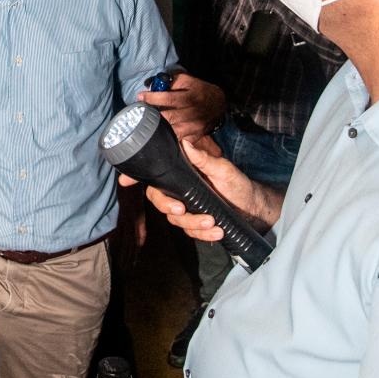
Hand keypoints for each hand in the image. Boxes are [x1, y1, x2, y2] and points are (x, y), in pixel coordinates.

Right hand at [121, 131, 261, 242]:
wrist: (253, 208)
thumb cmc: (238, 184)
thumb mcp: (223, 169)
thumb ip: (204, 159)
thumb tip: (186, 143)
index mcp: (183, 172)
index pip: (156, 173)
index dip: (136, 176)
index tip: (125, 180)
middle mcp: (180, 189)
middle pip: (158, 199)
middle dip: (167, 206)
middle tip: (182, 210)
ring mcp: (186, 207)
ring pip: (175, 219)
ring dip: (193, 223)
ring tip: (213, 222)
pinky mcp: (195, 223)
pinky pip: (190, 232)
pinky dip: (203, 235)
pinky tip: (217, 232)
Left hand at [138, 72, 225, 142]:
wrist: (219, 104)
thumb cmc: (200, 90)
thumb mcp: (188, 80)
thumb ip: (172, 81)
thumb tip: (155, 85)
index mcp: (190, 98)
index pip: (168, 99)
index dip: (152, 98)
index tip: (140, 97)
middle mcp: (192, 114)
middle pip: (168, 117)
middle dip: (152, 114)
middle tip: (142, 111)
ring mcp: (194, 127)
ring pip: (171, 130)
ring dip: (159, 126)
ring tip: (149, 121)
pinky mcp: (194, 136)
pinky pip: (178, 139)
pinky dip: (168, 135)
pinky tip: (161, 131)